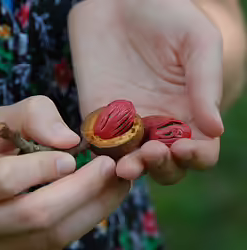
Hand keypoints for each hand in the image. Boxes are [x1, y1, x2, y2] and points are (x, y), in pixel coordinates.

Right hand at [0, 96, 129, 249]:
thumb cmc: (3, 139)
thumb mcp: (9, 119)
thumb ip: (34, 118)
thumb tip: (69, 140)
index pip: (2, 180)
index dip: (39, 169)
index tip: (70, 158)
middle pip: (36, 214)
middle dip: (81, 188)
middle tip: (109, 165)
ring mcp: (10, 236)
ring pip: (54, 233)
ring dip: (94, 204)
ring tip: (117, 178)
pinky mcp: (29, 243)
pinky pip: (63, 236)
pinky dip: (91, 214)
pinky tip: (107, 193)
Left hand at [68, 0, 223, 184]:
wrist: (118, 2)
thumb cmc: (165, 15)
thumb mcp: (197, 42)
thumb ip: (206, 84)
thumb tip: (215, 129)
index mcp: (189, 111)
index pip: (201, 150)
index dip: (196, 156)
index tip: (183, 147)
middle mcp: (160, 123)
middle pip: (167, 164)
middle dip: (162, 166)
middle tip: (152, 153)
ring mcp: (128, 124)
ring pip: (134, 162)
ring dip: (133, 169)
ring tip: (128, 165)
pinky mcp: (99, 118)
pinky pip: (103, 147)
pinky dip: (104, 158)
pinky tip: (104, 159)